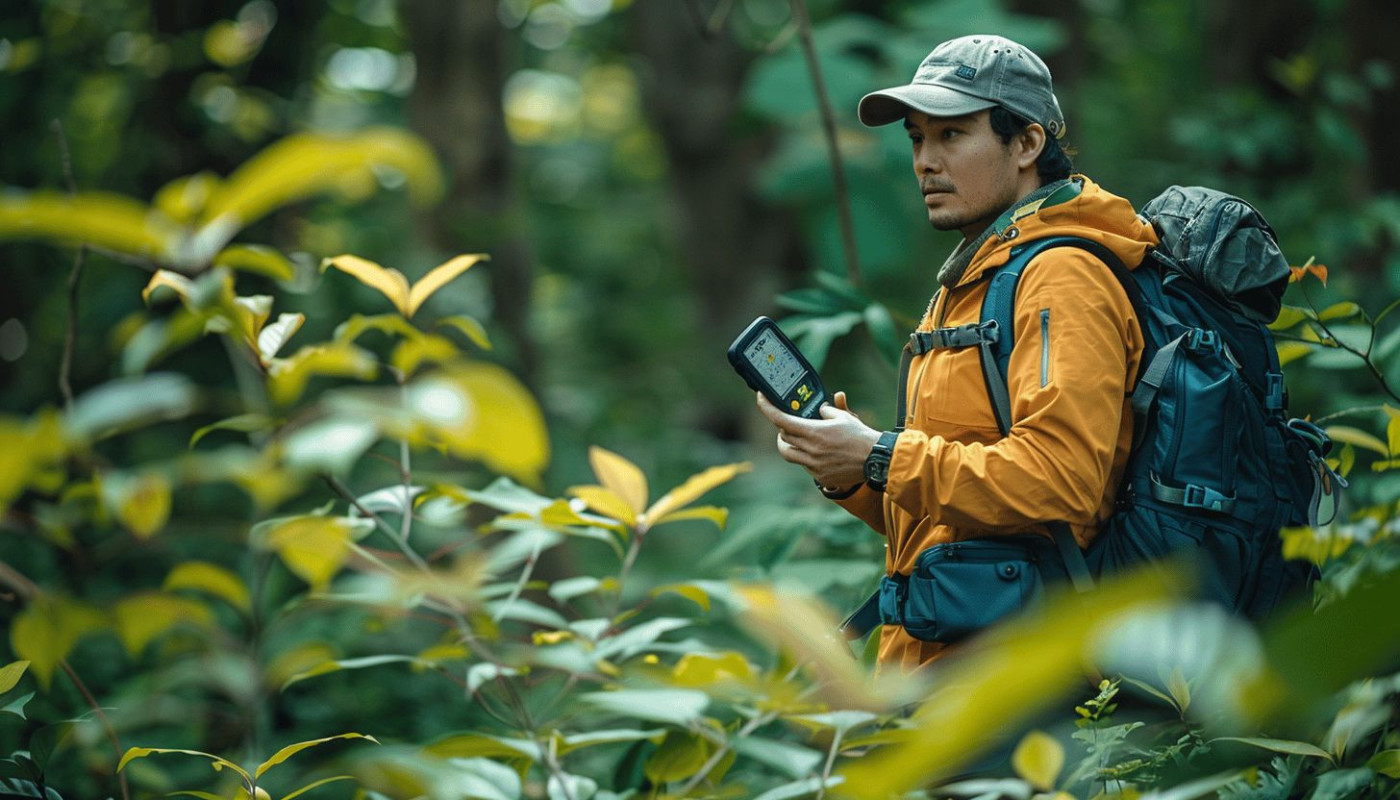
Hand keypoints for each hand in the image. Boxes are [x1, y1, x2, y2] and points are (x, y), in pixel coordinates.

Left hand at [756, 391, 880, 488]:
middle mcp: (811, 450)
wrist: (876, 460)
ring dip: (788, 445)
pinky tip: (816, 453)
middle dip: (781, 430)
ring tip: (796, 440)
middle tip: (786, 425)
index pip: (781, 420)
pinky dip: (805, 458)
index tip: (760, 399)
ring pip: (789, 454)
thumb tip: (819, 410)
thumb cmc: (860, 436)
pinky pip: (804, 466)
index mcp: (814, 432)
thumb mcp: (843, 416)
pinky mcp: (820, 477)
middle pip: (782, 439)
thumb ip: (826, 411)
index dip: (767, 408)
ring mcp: (814, 466)